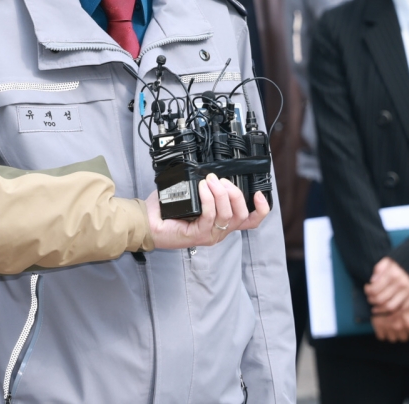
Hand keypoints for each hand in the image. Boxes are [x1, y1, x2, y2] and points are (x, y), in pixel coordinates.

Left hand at [146, 174, 268, 249]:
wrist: (147, 222)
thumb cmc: (167, 210)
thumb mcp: (194, 196)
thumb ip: (207, 189)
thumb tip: (212, 172)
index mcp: (221, 223)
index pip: (250, 221)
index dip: (261, 209)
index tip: (259, 193)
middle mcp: (218, 231)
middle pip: (242, 215)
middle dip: (235, 193)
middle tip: (219, 180)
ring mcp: (209, 235)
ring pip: (228, 215)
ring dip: (221, 194)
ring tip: (209, 181)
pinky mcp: (198, 235)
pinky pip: (210, 215)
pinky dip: (208, 199)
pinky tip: (202, 189)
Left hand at [364, 257, 408, 314]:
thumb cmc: (401, 262)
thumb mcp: (388, 261)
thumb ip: (379, 269)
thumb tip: (372, 281)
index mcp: (393, 274)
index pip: (375, 289)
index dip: (368, 291)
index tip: (367, 288)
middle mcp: (401, 284)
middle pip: (381, 299)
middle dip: (372, 300)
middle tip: (370, 298)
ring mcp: (408, 293)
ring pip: (390, 307)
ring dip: (380, 308)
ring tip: (375, 306)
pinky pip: (401, 310)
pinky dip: (392, 311)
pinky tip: (386, 309)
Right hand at [371, 295, 408, 341]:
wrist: (383, 285)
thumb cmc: (405, 291)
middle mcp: (399, 326)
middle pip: (404, 338)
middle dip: (404, 331)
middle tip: (402, 321)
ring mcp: (387, 326)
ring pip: (393, 338)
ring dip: (393, 332)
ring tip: (393, 321)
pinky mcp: (376, 325)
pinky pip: (382, 336)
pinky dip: (383, 331)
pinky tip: (385, 322)